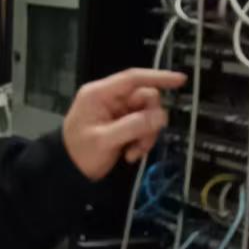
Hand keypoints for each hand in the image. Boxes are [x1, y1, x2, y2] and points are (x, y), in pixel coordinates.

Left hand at [62, 68, 187, 180]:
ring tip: (132, 153)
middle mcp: (110, 98)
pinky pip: (143, 126)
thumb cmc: (80, 154)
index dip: (158, 77)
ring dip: (145, 135)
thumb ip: (133, 126)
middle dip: (149, 122)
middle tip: (141, 143)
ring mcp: (117, 111)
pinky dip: (141, 141)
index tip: (180, 80)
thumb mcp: (104, 140)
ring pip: (148, 115)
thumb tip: (161, 116)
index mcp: (100, 94)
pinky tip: (129, 154)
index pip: (133, 78)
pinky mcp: (122, 124)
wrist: (68, 172)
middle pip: (145, 99)